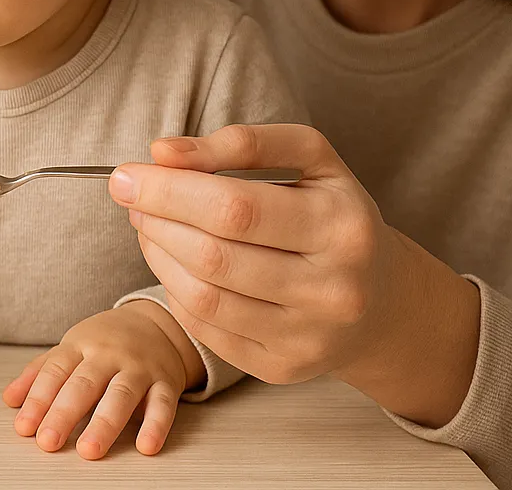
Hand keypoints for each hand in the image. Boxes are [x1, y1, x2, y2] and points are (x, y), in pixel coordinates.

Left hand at [2, 301, 197, 459]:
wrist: (157, 323)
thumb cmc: (106, 341)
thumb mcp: (70, 348)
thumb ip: (39, 373)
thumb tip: (9, 399)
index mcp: (80, 345)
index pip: (55, 372)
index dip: (38, 400)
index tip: (24, 427)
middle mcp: (109, 355)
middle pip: (84, 385)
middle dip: (64, 414)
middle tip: (48, 442)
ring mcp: (139, 368)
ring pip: (121, 396)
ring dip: (104, 424)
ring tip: (89, 450)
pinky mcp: (166, 382)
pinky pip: (163, 405)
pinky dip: (156, 425)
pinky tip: (145, 446)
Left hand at [108, 124, 478, 426]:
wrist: (382, 298)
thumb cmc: (334, 215)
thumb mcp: (312, 160)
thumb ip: (242, 144)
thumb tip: (162, 152)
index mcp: (342, 228)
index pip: (235, 209)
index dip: (170, 190)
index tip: (128, 174)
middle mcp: (332, 290)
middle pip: (213, 255)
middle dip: (157, 219)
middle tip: (132, 196)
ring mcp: (307, 337)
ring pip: (203, 297)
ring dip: (158, 253)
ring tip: (148, 223)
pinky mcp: (283, 368)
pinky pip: (206, 328)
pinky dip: (174, 289)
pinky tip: (171, 260)